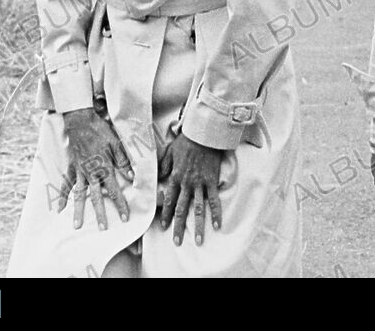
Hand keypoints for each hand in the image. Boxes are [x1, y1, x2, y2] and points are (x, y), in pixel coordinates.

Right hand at [59, 107, 133, 228]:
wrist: (81, 121)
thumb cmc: (101, 131)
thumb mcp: (117, 144)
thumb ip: (124, 162)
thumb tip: (132, 178)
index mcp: (104, 168)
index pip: (114, 190)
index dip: (120, 204)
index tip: (125, 217)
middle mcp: (91, 173)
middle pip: (96, 197)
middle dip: (100, 213)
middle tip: (103, 228)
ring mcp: (79, 172)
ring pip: (80, 195)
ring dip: (79, 211)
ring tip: (77, 226)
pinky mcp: (71, 168)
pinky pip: (66, 185)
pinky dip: (62, 196)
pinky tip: (60, 209)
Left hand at [158, 132, 224, 246]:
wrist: (204, 133)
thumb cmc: (186, 141)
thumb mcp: (169, 152)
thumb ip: (163, 166)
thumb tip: (157, 178)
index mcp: (175, 177)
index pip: (169, 200)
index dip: (167, 215)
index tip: (165, 227)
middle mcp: (187, 184)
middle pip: (182, 209)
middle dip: (179, 227)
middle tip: (177, 242)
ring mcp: (200, 184)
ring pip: (198, 209)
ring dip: (198, 226)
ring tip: (198, 241)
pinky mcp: (212, 181)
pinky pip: (214, 200)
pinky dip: (216, 213)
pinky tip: (217, 226)